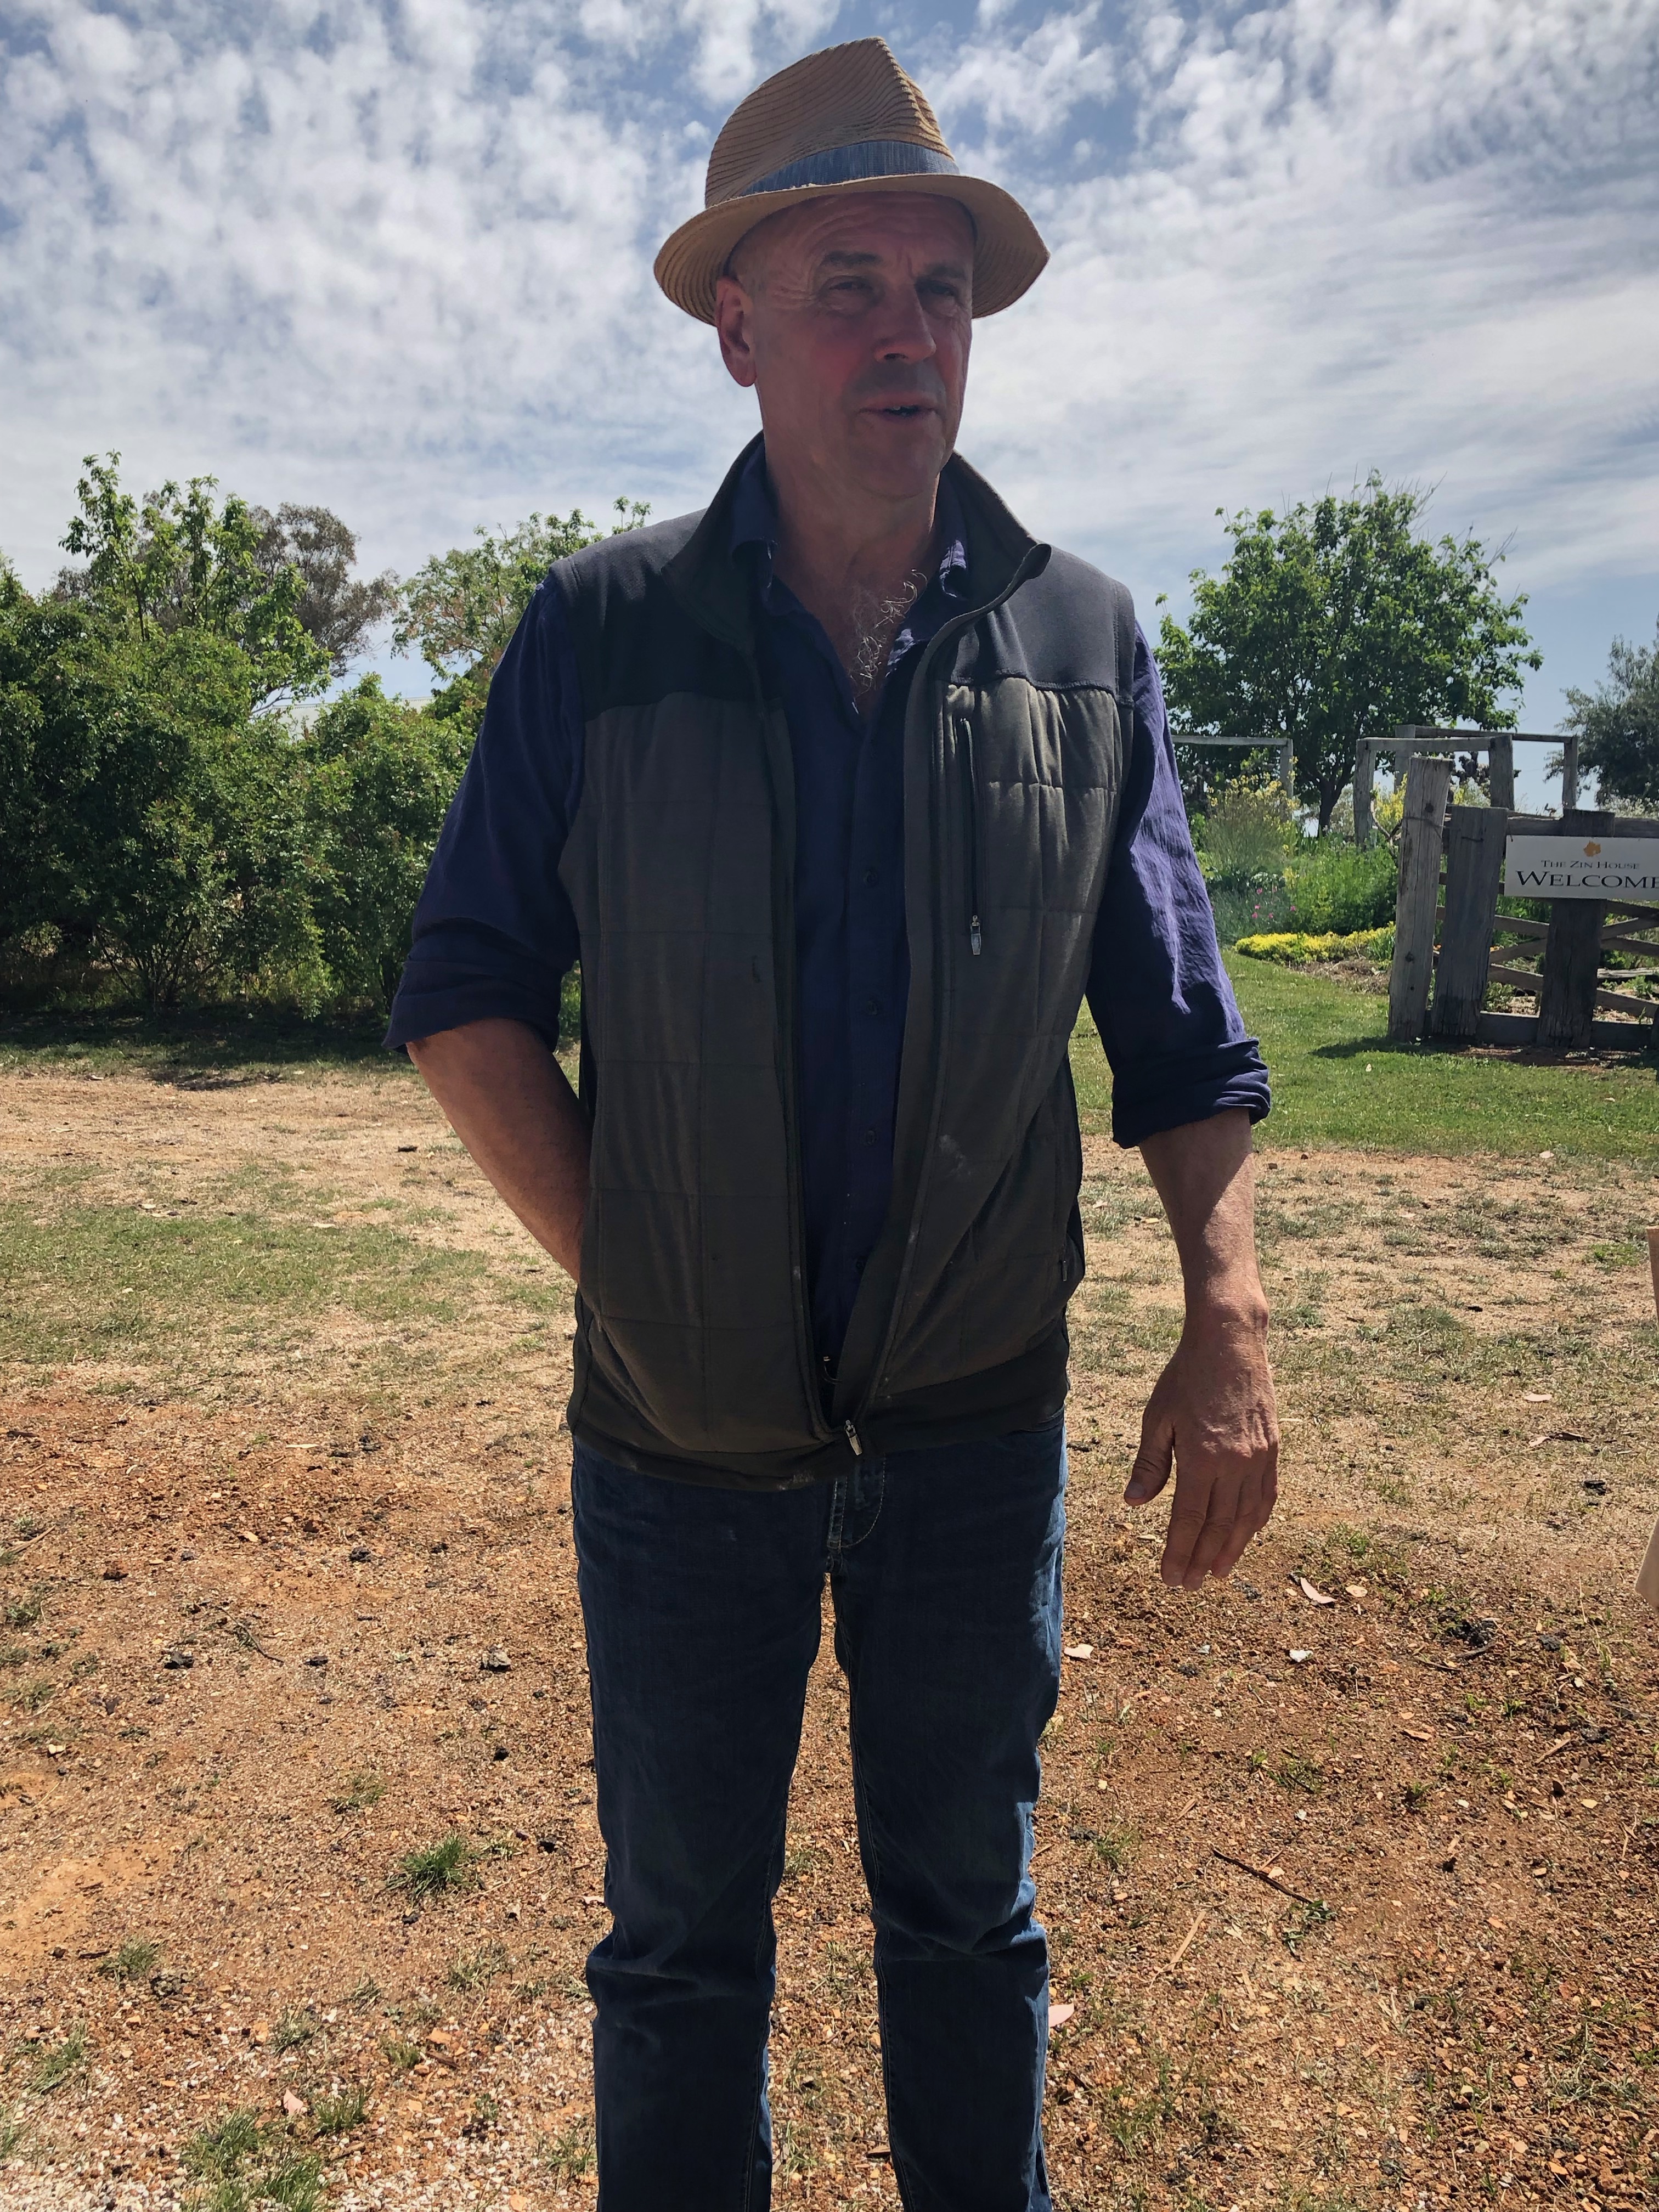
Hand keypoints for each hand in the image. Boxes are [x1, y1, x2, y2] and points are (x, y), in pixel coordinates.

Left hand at [1124, 1312, 1278, 1588]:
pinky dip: (1255, 1522)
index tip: (1170, 1577)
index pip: (1189, 1520)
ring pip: (1247, 1518)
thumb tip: (1134, 1503)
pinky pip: (1266, 1496)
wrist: (1230, 1341)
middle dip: (1203, 1560)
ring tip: (1218, 1573)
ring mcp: (1259, 1458)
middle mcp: (1235, 1464)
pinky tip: (1245, 1535)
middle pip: (1219, 1527)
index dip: (1179, 1552)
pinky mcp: (1273, 1449)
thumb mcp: (1158, 1417)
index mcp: (1202, 1458)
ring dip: (1232, 1549)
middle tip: (1189, 1586)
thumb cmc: (1186, 1377)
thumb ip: (1150, 1463)